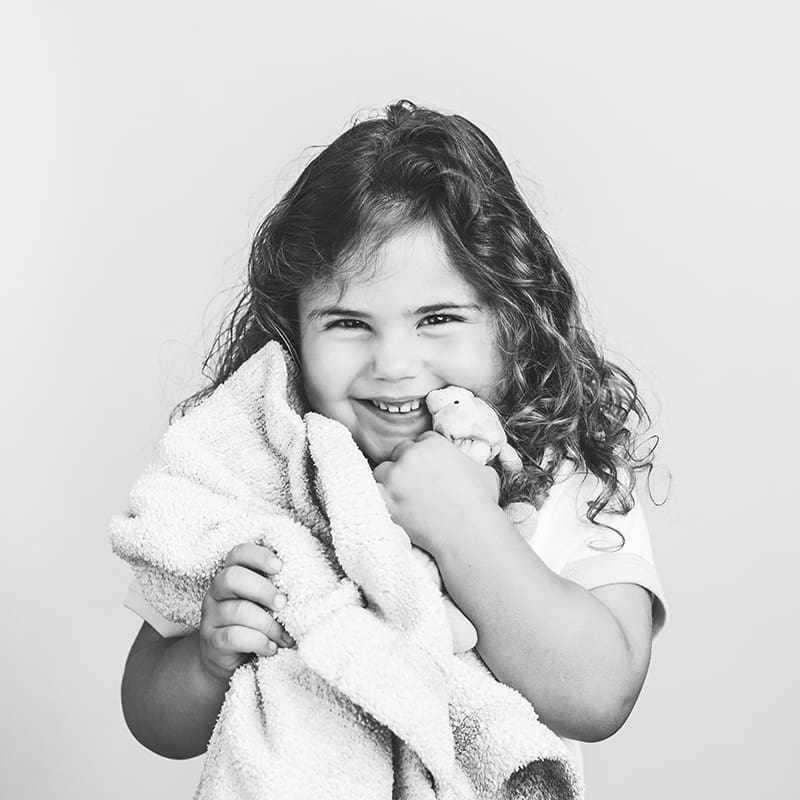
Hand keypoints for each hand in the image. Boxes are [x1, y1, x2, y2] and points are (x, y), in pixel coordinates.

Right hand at [198, 543, 293, 682]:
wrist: (229, 662)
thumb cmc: (256, 624)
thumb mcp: (266, 604)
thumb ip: (278, 591)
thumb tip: (308, 587)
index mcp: (233, 575)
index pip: (238, 554)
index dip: (258, 556)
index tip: (279, 566)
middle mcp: (217, 592)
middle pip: (232, 578)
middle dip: (262, 589)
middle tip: (283, 603)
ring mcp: (211, 616)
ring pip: (237, 610)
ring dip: (267, 624)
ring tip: (284, 637)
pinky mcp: (212, 641)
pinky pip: (233, 636)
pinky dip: (258, 642)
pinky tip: (271, 648)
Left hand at [373, 431, 499, 555]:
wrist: (470, 533)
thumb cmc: (481, 505)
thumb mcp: (485, 473)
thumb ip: (472, 463)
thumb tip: (472, 466)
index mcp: (434, 444)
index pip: (422, 441)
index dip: (425, 455)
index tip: (428, 469)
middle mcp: (412, 455)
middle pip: (400, 452)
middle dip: (406, 465)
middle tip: (415, 484)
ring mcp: (396, 477)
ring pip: (382, 470)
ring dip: (389, 480)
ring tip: (401, 495)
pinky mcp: (386, 499)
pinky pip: (372, 491)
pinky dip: (378, 497)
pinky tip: (386, 504)